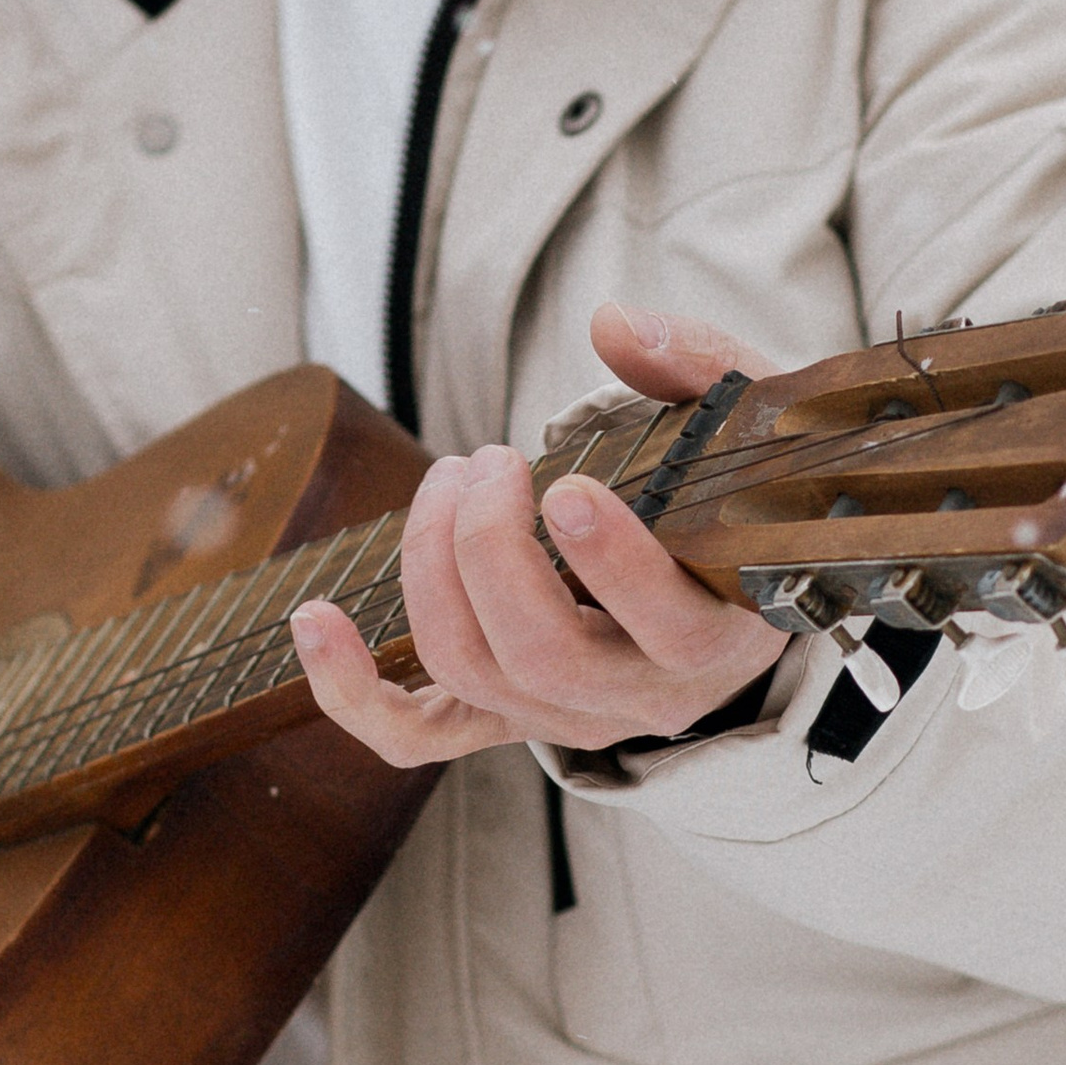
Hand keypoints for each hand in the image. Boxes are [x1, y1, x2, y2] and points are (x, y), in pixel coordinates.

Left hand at [291, 303, 784, 767]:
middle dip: (490, 547)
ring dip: (431, 567)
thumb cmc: (740, 495)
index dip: (611, 563)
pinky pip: (411, 737)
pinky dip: (351, 691)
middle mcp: (640, 695)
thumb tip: (614, 326)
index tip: (565, 486)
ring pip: (472, 671)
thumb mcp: (751, 426)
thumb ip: (699, 366)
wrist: (736, 583)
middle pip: (544, 653)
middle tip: (487, 460)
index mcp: (718, 633)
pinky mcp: (502, 721)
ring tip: (448, 479)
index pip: (667, 625)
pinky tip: (314, 621)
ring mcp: (564, 716)